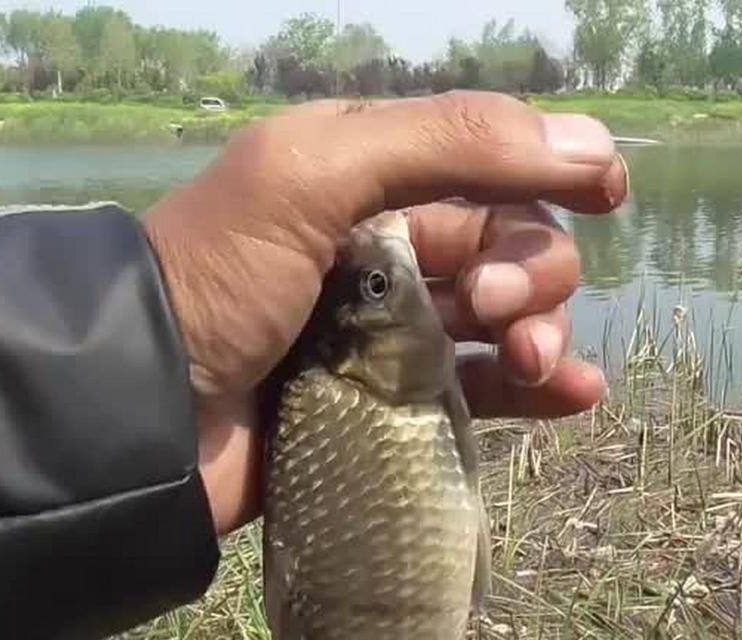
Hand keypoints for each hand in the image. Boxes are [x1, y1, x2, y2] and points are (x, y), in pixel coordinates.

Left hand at [143, 91, 629, 534]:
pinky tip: (575, 394)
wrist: (134, 416)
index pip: (488, 165)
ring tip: (526, 358)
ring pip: (508, 320)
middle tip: (488, 307)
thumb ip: (448, 143)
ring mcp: (390, 332)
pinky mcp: (391, 408)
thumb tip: (589, 141)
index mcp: (364, 176)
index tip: (607, 193)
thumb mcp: (316, 172)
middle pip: (508, 246)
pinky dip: (542, 388)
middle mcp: (384, 248)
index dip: (552, 170)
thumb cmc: (218, 276)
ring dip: (544, 332)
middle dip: (530, 270)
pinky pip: (488, 391)